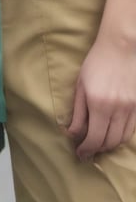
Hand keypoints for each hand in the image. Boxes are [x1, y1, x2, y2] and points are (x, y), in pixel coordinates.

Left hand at [67, 34, 135, 159]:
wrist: (120, 48)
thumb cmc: (96, 64)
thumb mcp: (81, 86)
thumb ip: (78, 112)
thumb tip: (72, 133)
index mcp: (98, 103)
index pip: (94, 138)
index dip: (86, 149)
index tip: (80, 154)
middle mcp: (117, 109)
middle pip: (109, 142)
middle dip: (97, 150)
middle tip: (87, 151)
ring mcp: (130, 109)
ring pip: (121, 139)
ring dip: (109, 146)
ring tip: (98, 144)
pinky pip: (130, 130)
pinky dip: (120, 137)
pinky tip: (112, 135)